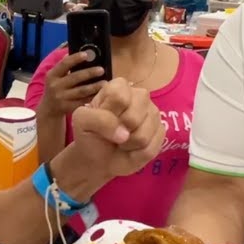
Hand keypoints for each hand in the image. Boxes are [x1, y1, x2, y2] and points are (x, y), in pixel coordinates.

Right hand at [38, 49, 106, 117]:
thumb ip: (64, 66)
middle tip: (101, 70)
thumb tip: (76, 52)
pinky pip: (83, 101)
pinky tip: (100, 93)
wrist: (49, 109)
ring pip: (81, 91)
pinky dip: (92, 97)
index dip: (75, 58)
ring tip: (104, 82)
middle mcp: (55, 86)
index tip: (86, 54)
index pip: (64, 64)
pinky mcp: (68, 107)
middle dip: (89, 73)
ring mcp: (61, 98)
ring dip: (94, 86)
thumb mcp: (55, 76)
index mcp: (52, 75)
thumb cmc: (56, 88)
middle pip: (75, 77)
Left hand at [52, 78, 164, 201]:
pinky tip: (131, 148)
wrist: (98, 157)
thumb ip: (98, 119)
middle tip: (112, 133)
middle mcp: (140, 96)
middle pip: (134, 116)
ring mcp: (153, 113)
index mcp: (119, 87)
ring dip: (127, 144)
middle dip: (118, 131)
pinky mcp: (161, 132)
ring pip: (143, 135)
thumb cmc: (90, 134)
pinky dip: (136, 154)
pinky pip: (150, 148)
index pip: (119, 96)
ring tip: (120, 141)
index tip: (101, 120)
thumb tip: (124, 134)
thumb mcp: (81, 121)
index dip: (109, 114)